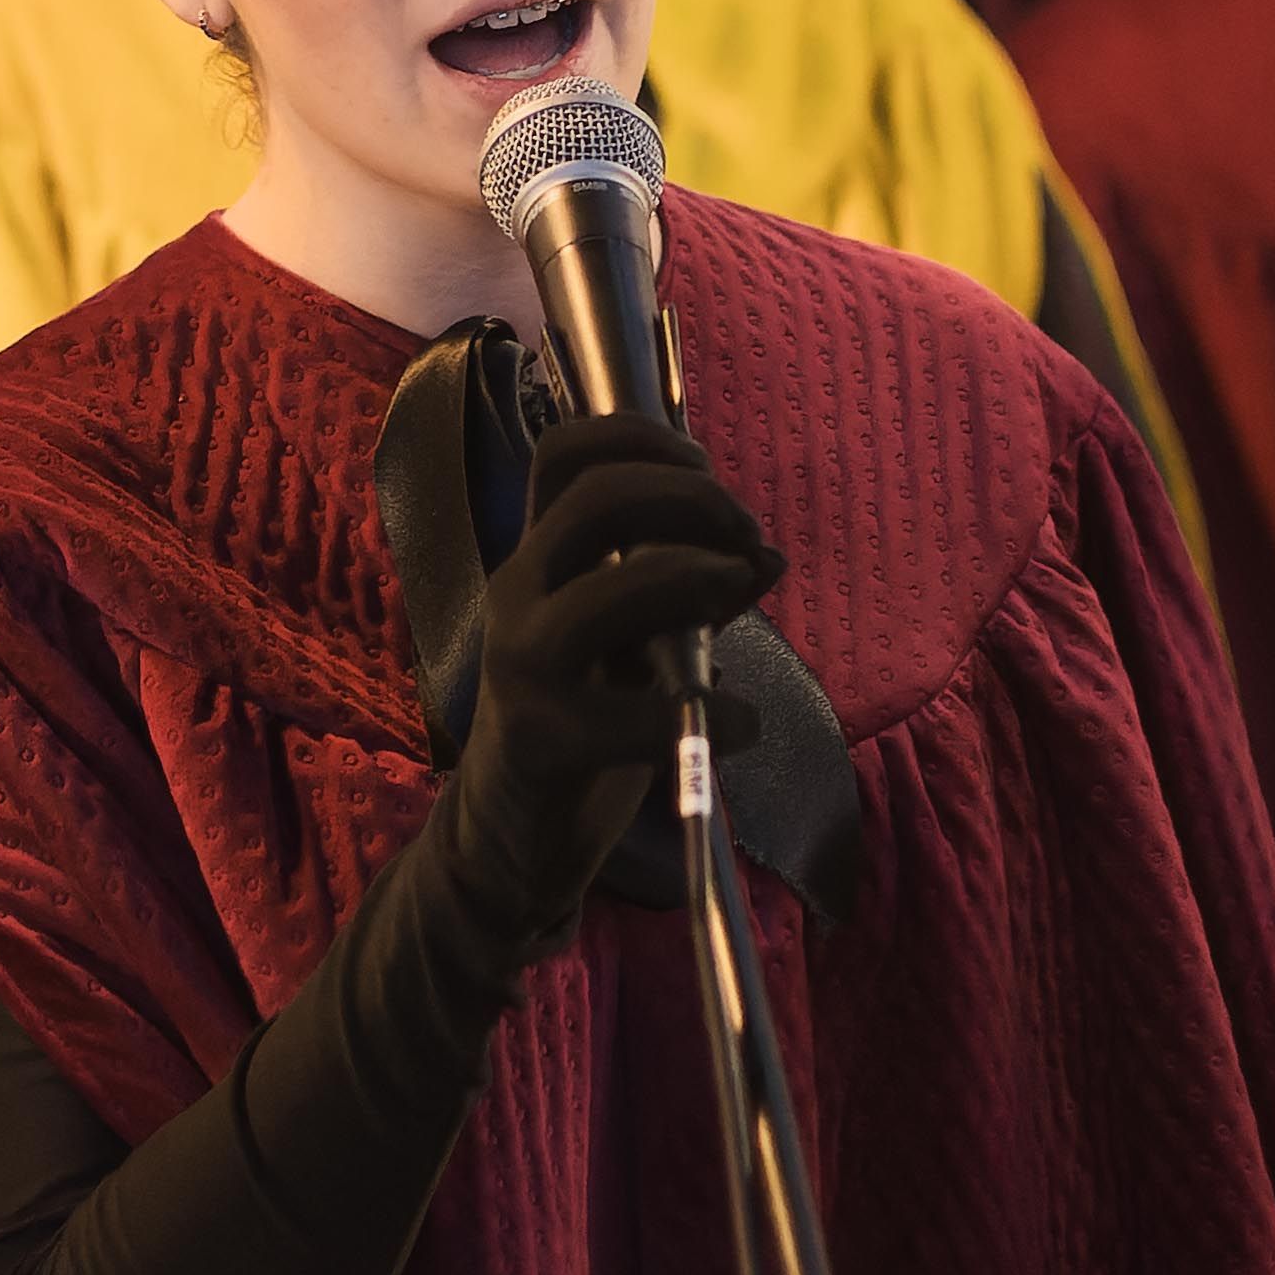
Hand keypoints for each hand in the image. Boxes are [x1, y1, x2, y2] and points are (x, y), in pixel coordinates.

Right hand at [441, 405, 782, 927]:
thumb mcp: (634, 645)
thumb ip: (692, 595)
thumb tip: (766, 554)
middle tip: (746, 536)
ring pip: (612, 588)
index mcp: (538, 558)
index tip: (705, 467)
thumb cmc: (578, 722)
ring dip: (698, 578)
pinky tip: (740, 724)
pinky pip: (641, 714)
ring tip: (742, 595)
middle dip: (693, 500)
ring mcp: (523, 663)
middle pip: (597, 498)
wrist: (507, 837)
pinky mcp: (543, 739)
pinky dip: (715, 712)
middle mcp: (518, 592)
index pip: (565, 453)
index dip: (641, 437)